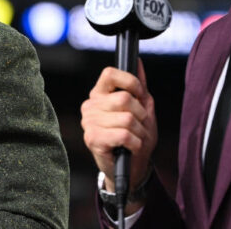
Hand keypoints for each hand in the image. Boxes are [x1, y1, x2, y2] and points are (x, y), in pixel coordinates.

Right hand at [81, 61, 156, 212]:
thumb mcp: (142, 109)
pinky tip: (130, 147)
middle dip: (141, 114)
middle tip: (139, 125)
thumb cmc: (134, 137)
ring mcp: (88, 122)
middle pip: (124, 98)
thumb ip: (139, 87)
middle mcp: (90, 106)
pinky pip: (123, 135)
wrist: (130, 167)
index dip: (130, 82)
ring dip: (140, 132)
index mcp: (99, 95)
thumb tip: (138, 62)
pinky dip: (135, 143)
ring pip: (127, 118)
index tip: (140, 95)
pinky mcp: (92, 139)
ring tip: (136, 138)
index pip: (110, 74)